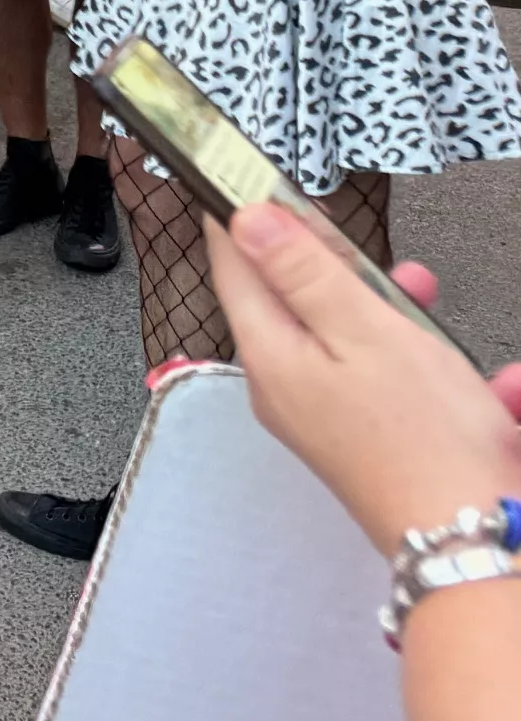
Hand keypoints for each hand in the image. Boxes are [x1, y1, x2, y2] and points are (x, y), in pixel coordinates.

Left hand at [207, 200, 520, 556]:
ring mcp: (328, 416)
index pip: (235, 268)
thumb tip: (246, 220)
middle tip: (370, 244)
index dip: (243, 218)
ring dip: (397, 314)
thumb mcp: (365, 331)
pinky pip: (392, 381)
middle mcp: (287, 389)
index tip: (248, 178)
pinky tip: (486, 383)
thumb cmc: (427, 443)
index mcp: (270, 356)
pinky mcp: (369, 438)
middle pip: (297, 299)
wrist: (473, 542)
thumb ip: (305, 271)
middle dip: (341, 268)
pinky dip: (432, 368)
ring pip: (353, 337)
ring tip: (430, 299)